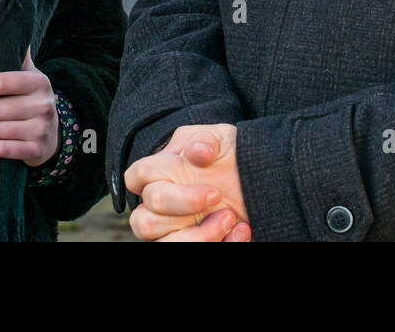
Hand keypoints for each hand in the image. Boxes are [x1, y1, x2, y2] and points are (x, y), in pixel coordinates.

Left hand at [0, 46, 59, 165]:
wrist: (52, 135)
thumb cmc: (32, 101)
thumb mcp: (30, 77)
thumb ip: (19, 56)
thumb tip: (10, 27)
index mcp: (40, 82)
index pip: (0, 82)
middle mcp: (44, 104)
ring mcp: (42, 128)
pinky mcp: (36, 150)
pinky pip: (0, 149)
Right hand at [125, 124, 251, 241]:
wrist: (259, 178)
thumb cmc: (230, 156)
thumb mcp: (222, 139)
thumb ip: (205, 140)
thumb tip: (197, 152)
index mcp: (160, 173)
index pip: (136, 177)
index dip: (153, 178)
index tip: (195, 173)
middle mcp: (162, 206)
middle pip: (145, 220)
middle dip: (184, 207)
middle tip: (217, 195)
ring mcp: (174, 229)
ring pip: (163, 245)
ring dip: (199, 237)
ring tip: (230, 218)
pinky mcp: (194, 242)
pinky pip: (189, 253)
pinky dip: (220, 244)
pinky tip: (241, 230)